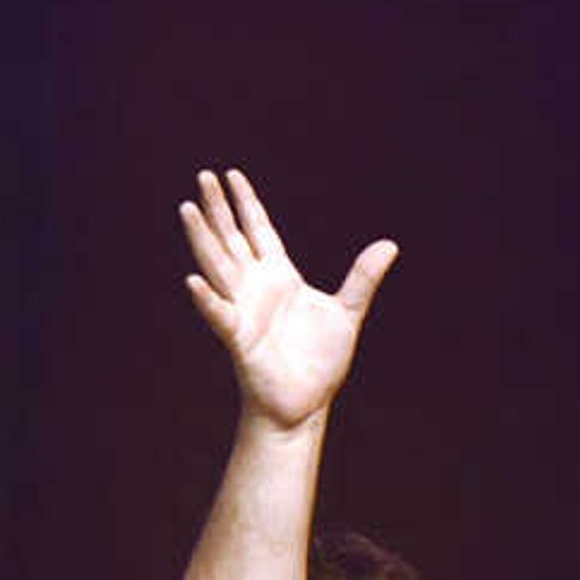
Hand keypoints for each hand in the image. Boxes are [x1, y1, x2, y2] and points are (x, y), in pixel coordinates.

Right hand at [177, 168, 395, 432]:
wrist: (306, 404)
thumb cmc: (320, 362)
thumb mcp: (347, 312)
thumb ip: (363, 278)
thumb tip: (390, 244)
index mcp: (280, 277)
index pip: (259, 231)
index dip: (246, 204)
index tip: (232, 175)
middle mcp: (256, 288)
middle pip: (232, 239)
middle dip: (218, 209)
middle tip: (204, 175)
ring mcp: (244, 310)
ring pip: (218, 266)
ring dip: (203, 239)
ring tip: (188, 208)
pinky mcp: (239, 338)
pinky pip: (219, 315)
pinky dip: (207, 299)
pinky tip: (193, 281)